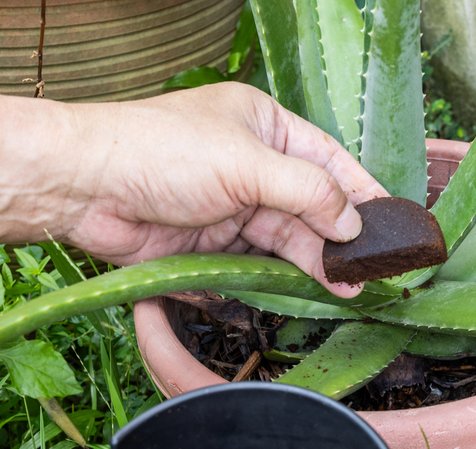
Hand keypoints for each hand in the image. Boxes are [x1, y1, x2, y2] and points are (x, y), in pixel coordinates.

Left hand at [0, 77, 385, 297]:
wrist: (83, 188)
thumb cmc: (161, 152)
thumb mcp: (244, 163)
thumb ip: (305, 192)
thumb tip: (352, 223)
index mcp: (264, 128)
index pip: (328, 161)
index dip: (362, 192)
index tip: (392, 224)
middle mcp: (253, 166)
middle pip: (312, 206)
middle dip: (340, 239)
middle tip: (370, 272)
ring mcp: (233, 207)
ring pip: (288, 239)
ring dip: (316, 264)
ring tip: (348, 290)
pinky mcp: (213, 245)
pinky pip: (257, 264)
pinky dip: (279, 279)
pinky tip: (305, 294)